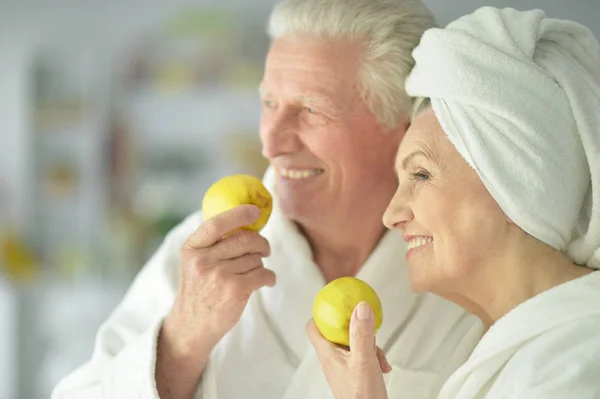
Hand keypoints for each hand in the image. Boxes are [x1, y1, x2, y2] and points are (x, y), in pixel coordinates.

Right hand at [164, 204, 275, 353]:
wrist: (192, 326)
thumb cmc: (200, 291)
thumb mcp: (195, 263)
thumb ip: (214, 244)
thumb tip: (246, 221)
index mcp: (192, 248)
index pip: (217, 223)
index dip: (239, 214)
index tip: (255, 211)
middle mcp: (203, 260)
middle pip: (244, 239)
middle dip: (260, 243)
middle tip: (264, 249)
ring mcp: (219, 275)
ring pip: (255, 257)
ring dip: (260, 264)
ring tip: (252, 273)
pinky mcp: (234, 290)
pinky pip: (263, 273)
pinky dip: (269, 277)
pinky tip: (265, 281)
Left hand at [307, 302, 390, 398]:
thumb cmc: (361, 396)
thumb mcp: (364, 360)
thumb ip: (362, 334)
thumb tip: (360, 307)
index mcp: (327, 353)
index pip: (313, 326)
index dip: (322, 312)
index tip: (338, 303)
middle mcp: (332, 358)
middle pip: (337, 331)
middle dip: (354, 327)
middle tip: (366, 326)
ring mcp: (343, 365)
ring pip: (352, 342)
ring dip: (368, 344)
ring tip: (378, 356)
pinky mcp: (354, 372)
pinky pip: (362, 355)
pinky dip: (373, 356)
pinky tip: (383, 365)